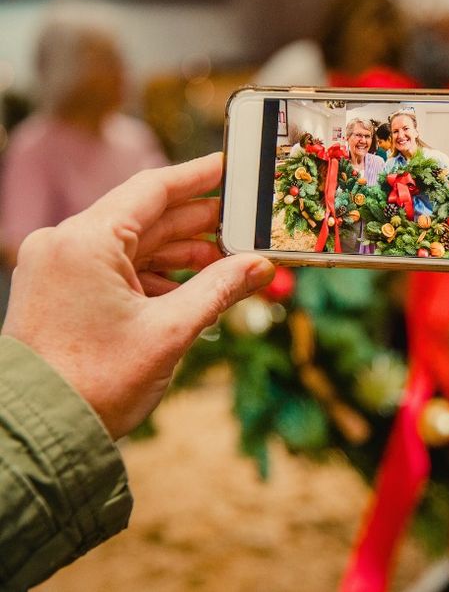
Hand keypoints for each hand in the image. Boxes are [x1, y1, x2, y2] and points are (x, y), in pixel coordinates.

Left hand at [1, 153, 274, 438]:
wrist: (38, 432)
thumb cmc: (95, 382)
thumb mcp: (170, 331)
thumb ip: (220, 289)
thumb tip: (260, 266)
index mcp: (85, 241)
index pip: (153, 188)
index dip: (200, 176)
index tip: (234, 166)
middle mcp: (65, 244)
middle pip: (146, 217)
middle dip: (199, 224)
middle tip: (247, 224)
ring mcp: (58, 268)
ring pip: (134, 245)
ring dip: (181, 254)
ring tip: (228, 265)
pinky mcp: (59, 291)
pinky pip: (116, 268)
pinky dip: (155, 275)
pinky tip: (190, 290)